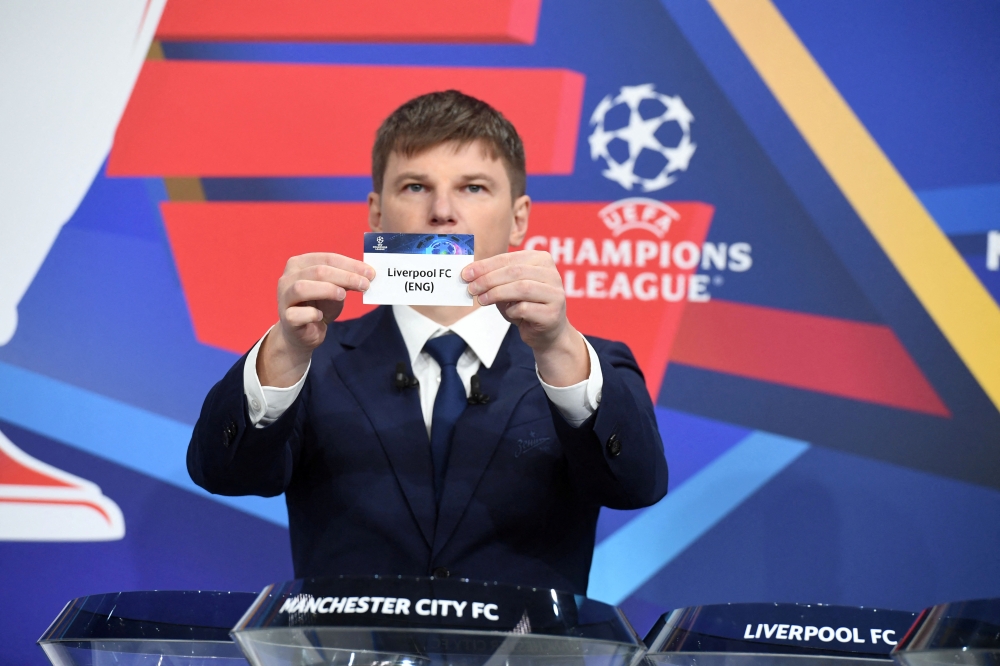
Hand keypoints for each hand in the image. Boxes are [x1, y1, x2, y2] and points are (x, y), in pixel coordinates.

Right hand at [258, 253, 373, 386]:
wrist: (303, 333)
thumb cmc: (318, 306)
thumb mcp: (335, 289)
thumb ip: (346, 280)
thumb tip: (367, 275)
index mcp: (300, 264)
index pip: (327, 258)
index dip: (350, 265)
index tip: (370, 273)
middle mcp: (288, 278)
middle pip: (317, 271)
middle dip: (345, 277)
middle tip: (365, 284)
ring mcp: (284, 298)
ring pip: (302, 288)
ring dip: (327, 290)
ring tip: (343, 295)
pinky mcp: (286, 318)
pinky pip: (297, 314)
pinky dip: (311, 314)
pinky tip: (320, 316)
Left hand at [463, 250, 588, 386]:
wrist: (547, 333)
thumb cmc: (526, 306)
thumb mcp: (508, 288)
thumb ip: (494, 278)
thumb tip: (469, 274)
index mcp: (541, 260)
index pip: (509, 258)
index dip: (486, 265)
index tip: (466, 273)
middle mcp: (552, 274)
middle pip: (515, 272)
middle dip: (488, 279)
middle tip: (471, 288)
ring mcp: (555, 293)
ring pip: (521, 288)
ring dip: (496, 294)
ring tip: (481, 300)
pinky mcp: (553, 313)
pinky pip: (526, 308)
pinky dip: (511, 310)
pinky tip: (508, 313)